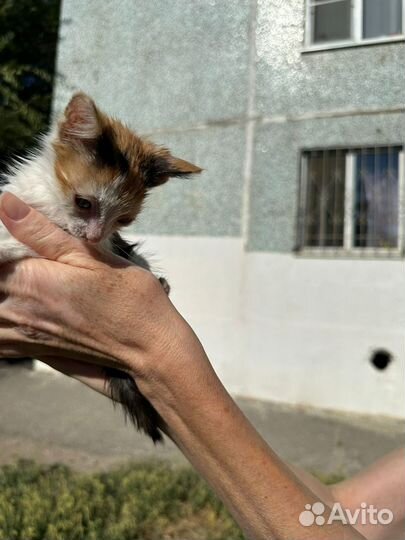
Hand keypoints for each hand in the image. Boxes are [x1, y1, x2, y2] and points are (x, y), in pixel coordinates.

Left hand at [0, 192, 195, 399]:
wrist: (150, 347)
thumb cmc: (129, 299)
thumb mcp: (92, 256)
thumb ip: (41, 232)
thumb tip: (5, 203)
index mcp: (28, 282)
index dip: (0, 239)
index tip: (13, 234)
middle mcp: (16, 312)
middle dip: (3, 264)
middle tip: (22, 255)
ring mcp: (21, 335)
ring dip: (1, 294)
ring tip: (20, 278)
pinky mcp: (31, 349)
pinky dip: (1, 320)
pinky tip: (13, 306)